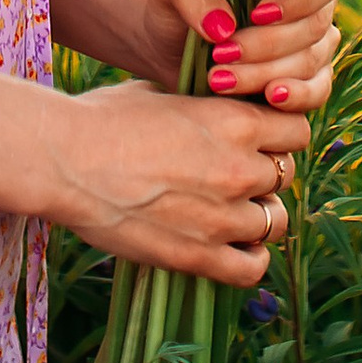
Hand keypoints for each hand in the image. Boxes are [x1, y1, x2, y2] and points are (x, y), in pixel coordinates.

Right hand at [43, 79, 307, 283]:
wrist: (64, 160)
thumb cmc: (104, 118)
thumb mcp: (162, 93)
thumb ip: (202, 108)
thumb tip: (215, 110)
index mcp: (234, 120)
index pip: (297, 130)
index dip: (279, 134)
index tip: (259, 137)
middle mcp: (239, 168)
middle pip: (286, 175)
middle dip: (264, 173)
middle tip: (234, 173)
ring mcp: (223, 217)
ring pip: (275, 222)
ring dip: (256, 216)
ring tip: (227, 210)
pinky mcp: (200, 257)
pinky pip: (252, 269)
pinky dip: (248, 260)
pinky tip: (229, 247)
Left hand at [132, 0, 346, 116]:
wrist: (162, 44)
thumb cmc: (172, 3)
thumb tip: (224, 26)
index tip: (257, 14)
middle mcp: (309, 9)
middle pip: (314, 28)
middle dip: (268, 45)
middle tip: (220, 55)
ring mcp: (311, 49)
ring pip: (311, 64)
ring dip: (267, 74)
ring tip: (220, 80)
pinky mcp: (302, 85)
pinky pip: (316, 94)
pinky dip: (295, 98)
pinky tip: (269, 98)